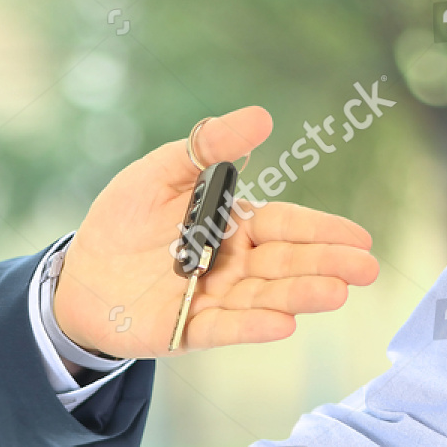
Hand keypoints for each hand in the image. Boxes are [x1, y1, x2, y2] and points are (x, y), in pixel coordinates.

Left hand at [50, 105, 378, 357]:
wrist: (79, 275)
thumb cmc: (122, 221)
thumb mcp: (158, 173)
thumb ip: (204, 148)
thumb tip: (261, 116)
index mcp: (234, 227)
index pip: (286, 227)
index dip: (322, 231)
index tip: (361, 236)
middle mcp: (232, 266)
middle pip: (285, 265)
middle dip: (327, 265)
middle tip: (368, 268)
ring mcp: (212, 299)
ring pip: (263, 297)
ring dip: (300, 296)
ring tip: (337, 293)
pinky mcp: (186, 330)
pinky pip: (223, 328)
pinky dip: (252, 326)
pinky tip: (284, 324)